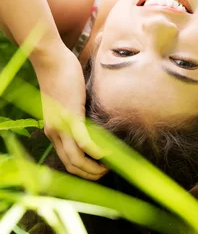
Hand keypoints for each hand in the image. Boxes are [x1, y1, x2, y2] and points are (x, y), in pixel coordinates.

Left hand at [33, 45, 107, 179]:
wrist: (51, 60)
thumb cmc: (61, 75)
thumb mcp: (67, 101)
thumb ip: (76, 115)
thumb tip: (94, 121)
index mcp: (53, 131)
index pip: (67, 161)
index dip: (85, 170)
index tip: (101, 166)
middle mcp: (54, 133)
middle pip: (72, 166)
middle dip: (91, 173)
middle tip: (108, 170)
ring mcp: (61, 126)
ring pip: (76, 160)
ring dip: (94, 168)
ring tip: (110, 165)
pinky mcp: (71, 116)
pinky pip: (83, 142)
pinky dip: (96, 152)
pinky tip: (107, 153)